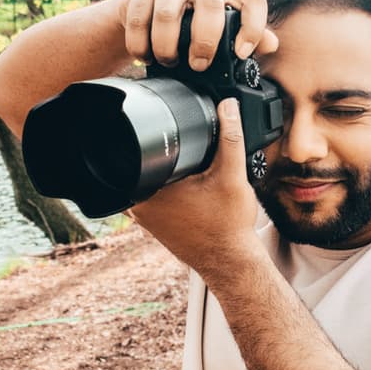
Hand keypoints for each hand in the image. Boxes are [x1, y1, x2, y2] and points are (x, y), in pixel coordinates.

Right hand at [116, 0, 278, 69]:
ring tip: (169, 63)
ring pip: (168, 13)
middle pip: (210, 5)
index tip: (241, 54)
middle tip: (199, 65)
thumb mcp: (225, 28)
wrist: (149, 8)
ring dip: (167, 46)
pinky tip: (146, 56)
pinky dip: (141, 44)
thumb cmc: (194, 22)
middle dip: (204, 42)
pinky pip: (140, 19)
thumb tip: (272, 44)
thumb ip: (250, 36)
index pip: (253, 1)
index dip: (252, 29)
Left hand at [129, 98, 265, 278]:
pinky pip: (153, 195)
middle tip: (192, 157)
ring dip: (164, 170)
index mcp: (149, 189)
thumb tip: (228, 106)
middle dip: (162, 151)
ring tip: (192, 172)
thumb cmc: (229, 227)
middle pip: (142, 162)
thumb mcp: (233, 176)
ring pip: (147, 179)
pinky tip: (189, 188)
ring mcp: (144, 217)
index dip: (151, 131)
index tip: (171, 126)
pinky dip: (167, 187)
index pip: (137, 148)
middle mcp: (139, 205)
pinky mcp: (153, 224)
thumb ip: (230, 137)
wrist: (231, 263)